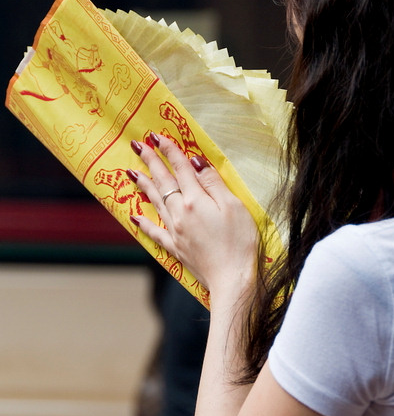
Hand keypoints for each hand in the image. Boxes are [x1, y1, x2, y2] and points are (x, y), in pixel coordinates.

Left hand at [128, 134, 258, 300]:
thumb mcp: (234, 206)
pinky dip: (144, 224)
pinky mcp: (176, 247)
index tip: (157, 136)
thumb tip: (196, 162)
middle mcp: (180, 213)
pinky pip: (155, 232)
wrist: (231, 279)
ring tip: (132, 172)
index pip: (180, 168)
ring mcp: (175, 231)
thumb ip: (213, 183)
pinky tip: (135, 217)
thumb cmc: (239, 242)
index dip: (169, 150)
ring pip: (155, 202)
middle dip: (151, 161)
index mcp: (195, 200)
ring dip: (144, 185)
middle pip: (163, 181)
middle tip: (138, 146)